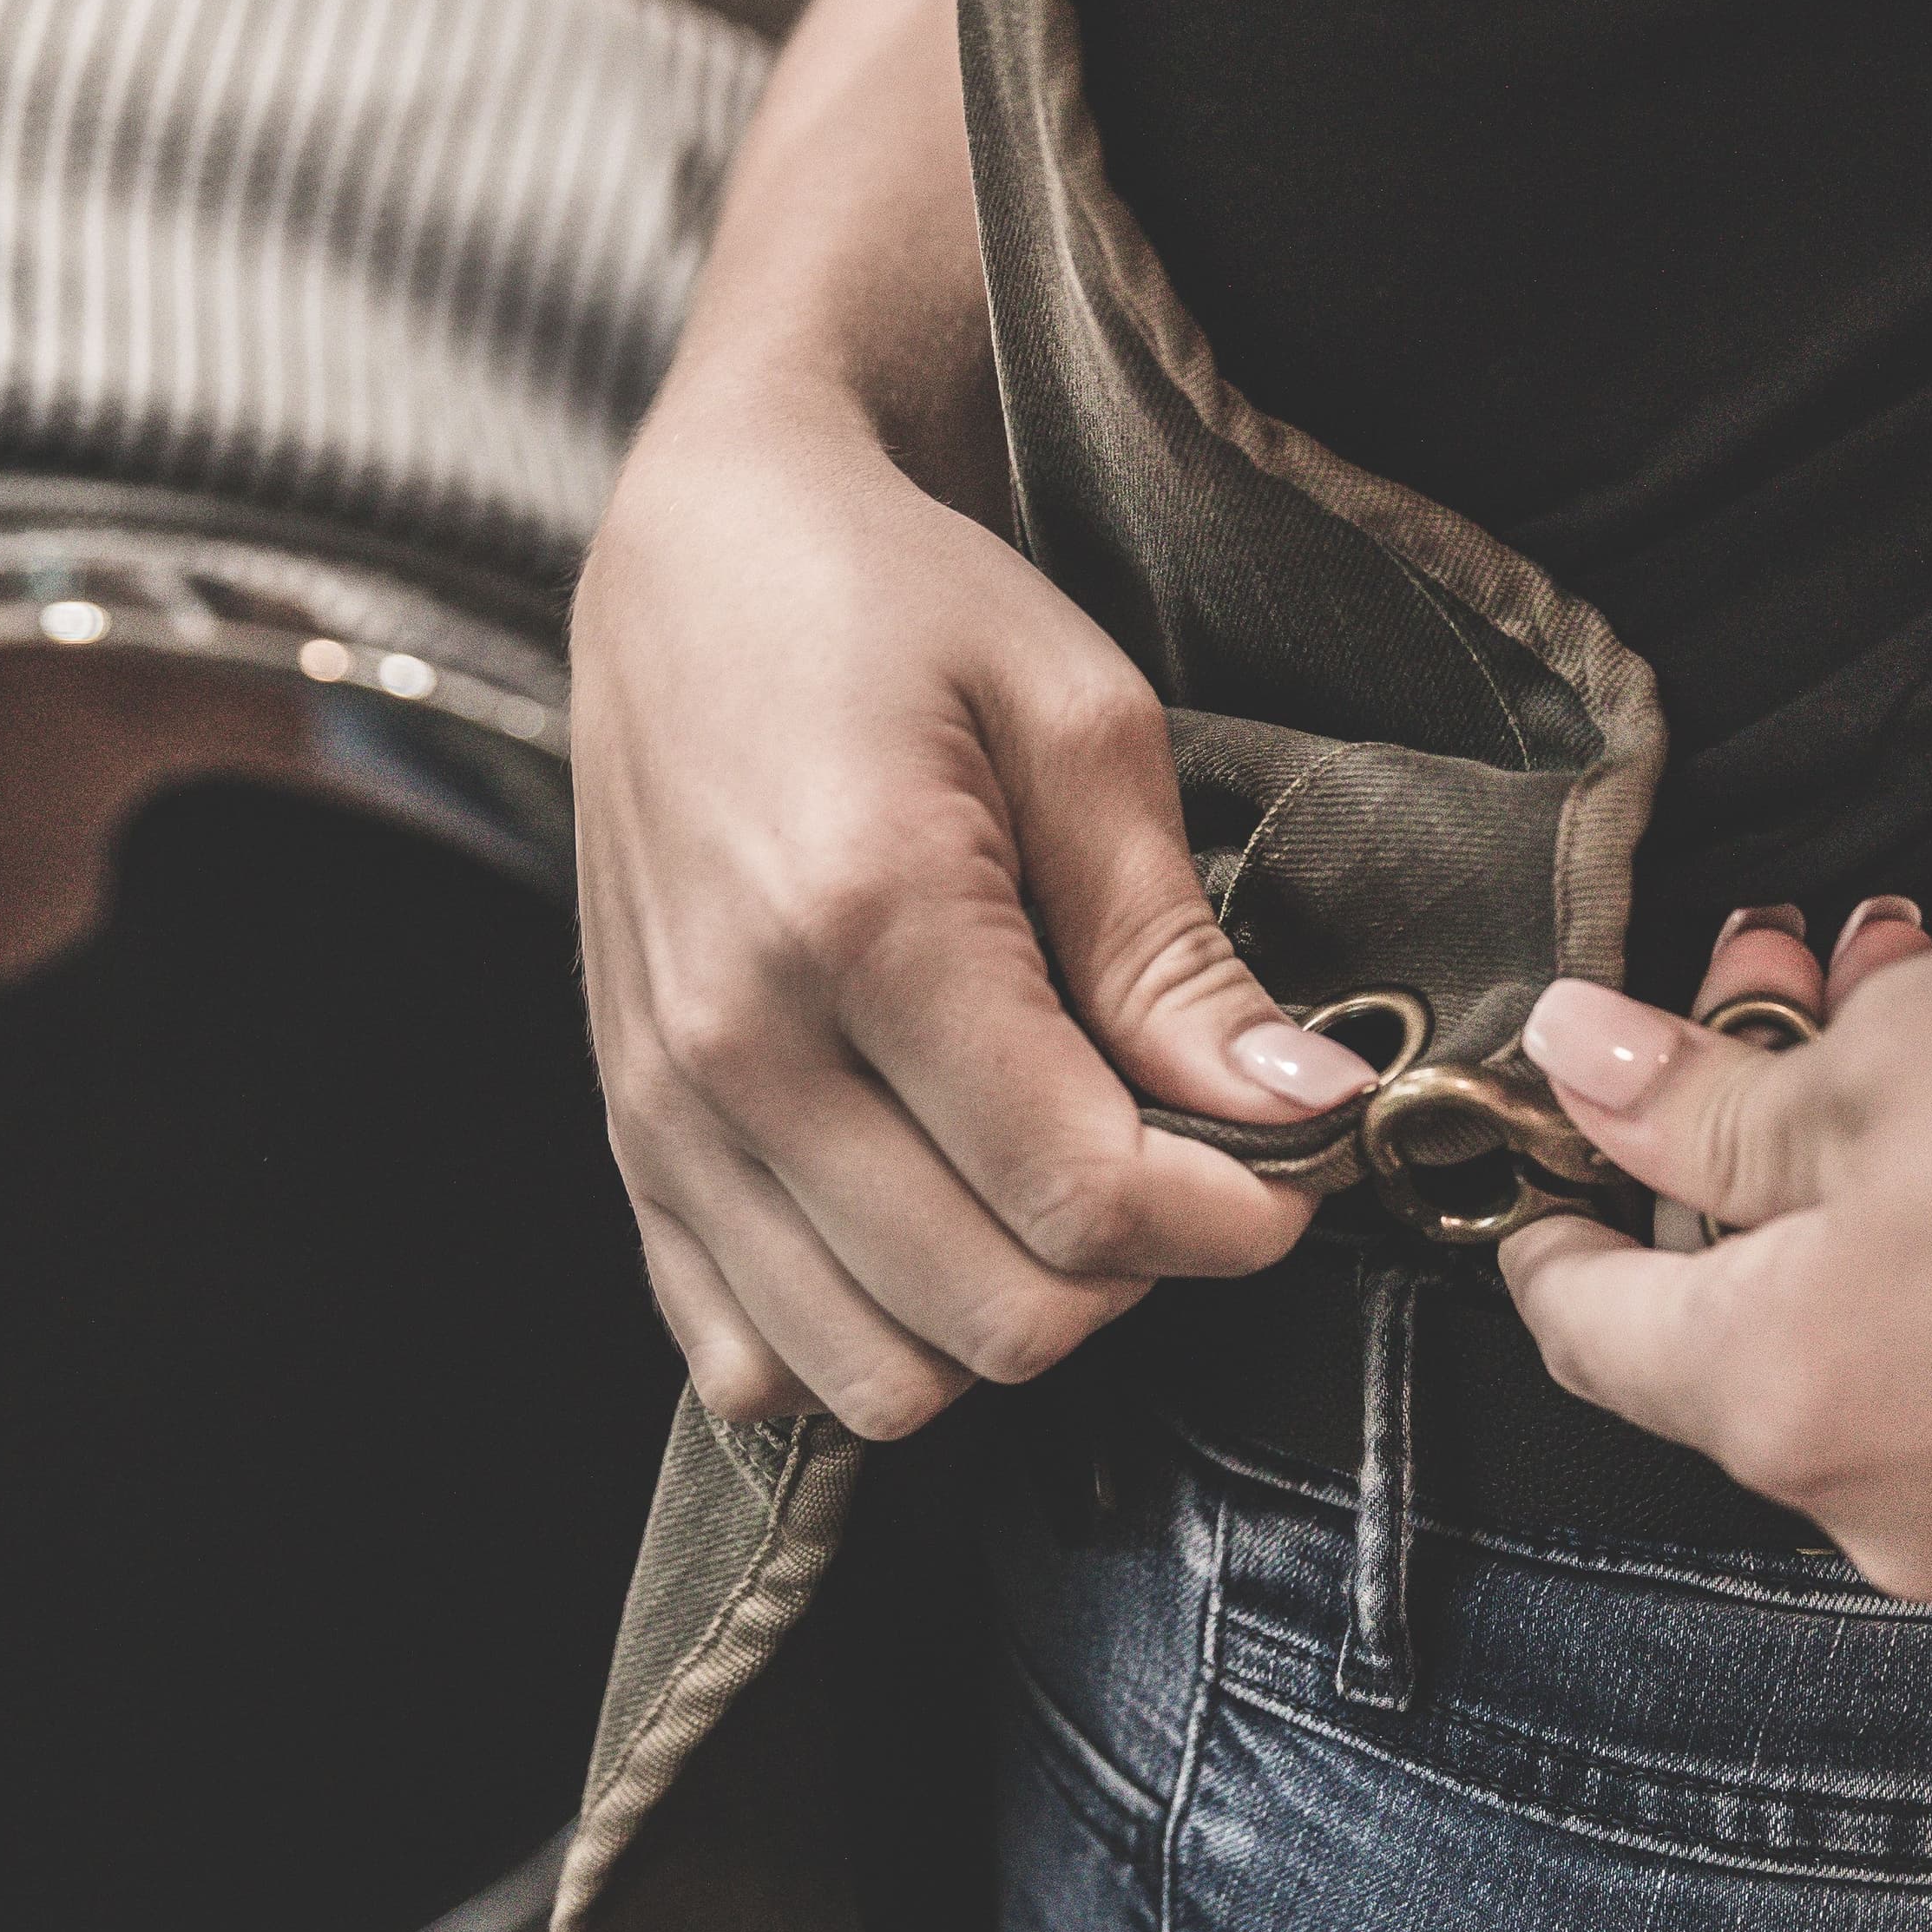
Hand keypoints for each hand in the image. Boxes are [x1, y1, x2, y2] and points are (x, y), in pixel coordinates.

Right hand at [572, 394, 1373, 1436]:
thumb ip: (1175, 953)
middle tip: (1179, 1161)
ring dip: (1002, 1323)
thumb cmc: (898, 606)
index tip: (1290, 1162)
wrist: (703, 553)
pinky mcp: (629, 1142)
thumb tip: (1302, 1111)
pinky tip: (929, 1231)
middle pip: (990, 1315)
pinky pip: (749, 1366)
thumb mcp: (1082, 727)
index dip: (1230, 1218)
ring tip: (1052, 1188)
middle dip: (1133, 1274)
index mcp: (863, 921)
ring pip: (874, 1378)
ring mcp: (663, 1110)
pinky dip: (860, 1344)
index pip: (1080, 1196)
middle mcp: (736, 1044)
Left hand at [1500, 894, 1931, 1593]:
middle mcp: (1892, 1503)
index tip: (1537, 1125)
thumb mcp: (1897, 1053)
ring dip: (1863, 1150)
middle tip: (1777, 964)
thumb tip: (1581, 1073)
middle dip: (1741, 1125)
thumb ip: (1708, 1096)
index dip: (1546, 1209)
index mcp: (1793, 1410)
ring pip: (1869, 1315)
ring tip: (1915, 971)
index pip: (1590, 1327)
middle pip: (1739, 1318)